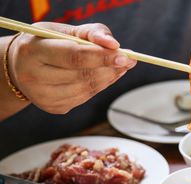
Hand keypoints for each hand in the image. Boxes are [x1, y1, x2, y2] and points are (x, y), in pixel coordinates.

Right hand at [7, 22, 136, 113]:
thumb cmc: (47, 43)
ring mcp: (42, 96)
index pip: (74, 56)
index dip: (102, 56)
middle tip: (128, 61)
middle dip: (110, 68)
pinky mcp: (52, 107)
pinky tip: (107, 76)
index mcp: (33, 50)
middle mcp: (34, 76)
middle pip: (82, 75)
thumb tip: (114, 45)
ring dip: (108, 78)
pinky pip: (84, 98)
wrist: (22, 65)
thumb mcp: (64, 30)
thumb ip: (91, 33)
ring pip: (86, 90)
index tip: (124, 55)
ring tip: (120, 67)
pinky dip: (100, 87)